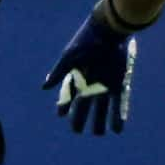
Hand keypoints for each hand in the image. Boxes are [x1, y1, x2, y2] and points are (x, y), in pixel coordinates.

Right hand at [42, 0, 136, 135]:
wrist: (109, 30)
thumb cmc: (86, 41)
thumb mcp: (70, 57)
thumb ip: (59, 72)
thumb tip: (45, 86)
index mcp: (77, 76)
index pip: (68, 94)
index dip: (64, 105)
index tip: (60, 115)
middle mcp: (91, 82)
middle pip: (85, 105)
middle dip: (80, 118)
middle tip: (76, 131)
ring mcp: (106, 84)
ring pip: (102, 107)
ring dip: (100, 120)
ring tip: (98, 133)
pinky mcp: (119, 83)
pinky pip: (119, 103)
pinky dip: (118, 116)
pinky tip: (117, 129)